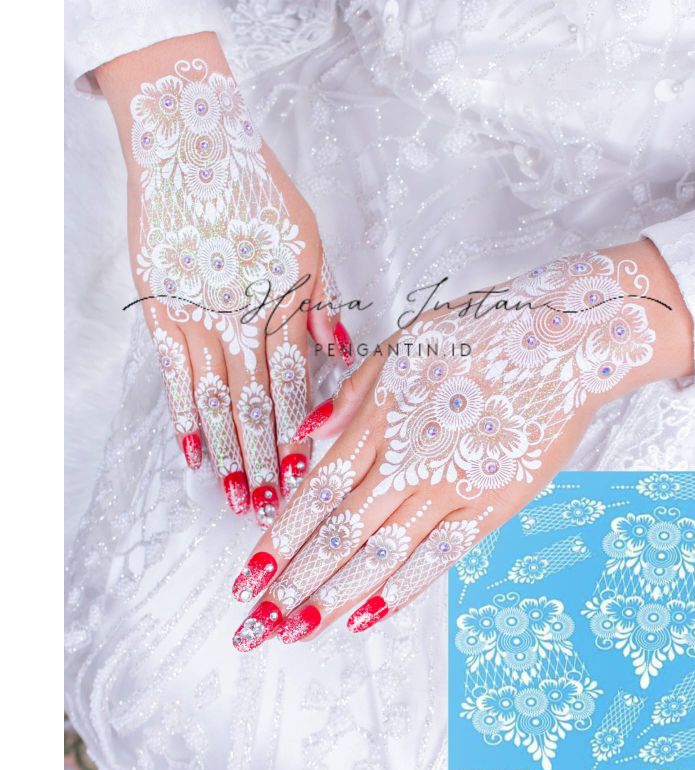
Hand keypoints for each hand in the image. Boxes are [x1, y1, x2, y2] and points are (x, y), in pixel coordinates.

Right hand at [96, 34, 351, 522]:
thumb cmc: (261, 194)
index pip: (297, 385)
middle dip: (267, 459)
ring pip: (216, 399)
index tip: (307, 474)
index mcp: (285, 302)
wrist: (193, 147)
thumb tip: (342, 353)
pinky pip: (174, 374)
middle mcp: (242, 318)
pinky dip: (183, 418)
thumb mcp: (311, 243)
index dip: (301, 432)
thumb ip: (322, 304)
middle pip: (258, 404)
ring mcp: (198, 316)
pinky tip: (192, 455)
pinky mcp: (162, 309)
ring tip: (236, 497)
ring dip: (228, 453)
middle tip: (272, 508)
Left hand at [229, 239, 693, 648]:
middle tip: (255, 626)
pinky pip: (441, 557)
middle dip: (292, 584)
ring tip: (295, 631)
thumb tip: (304, 436)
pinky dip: (403, 590)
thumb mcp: (402, 346)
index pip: (317, 493)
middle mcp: (407, 463)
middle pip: (338, 534)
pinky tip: (368, 617)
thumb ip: (351, 396)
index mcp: (381, 423)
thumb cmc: (480, 335)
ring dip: (334, 597)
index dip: (279, 539)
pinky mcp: (493, 505)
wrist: (561, 342)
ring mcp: (451, 488)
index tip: (247, 575)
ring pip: (381, 554)